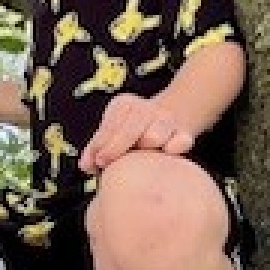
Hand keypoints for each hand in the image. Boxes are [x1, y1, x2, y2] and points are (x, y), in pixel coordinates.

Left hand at [80, 93, 194, 170]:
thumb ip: (96, 147)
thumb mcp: (110, 132)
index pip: (111, 124)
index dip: (102, 144)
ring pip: (155, 135)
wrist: (166, 119)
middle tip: (107, 164)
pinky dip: (173, 148)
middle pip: (130, 129)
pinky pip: (181, 142)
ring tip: (138, 159)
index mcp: (124, 104)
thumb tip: (85, 165)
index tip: (97, 162)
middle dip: (117, 148)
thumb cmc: (130, 131)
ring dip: (145, 148)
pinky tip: (165, 155)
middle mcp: (146, 108)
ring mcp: (166, 119)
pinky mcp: (184, 132)